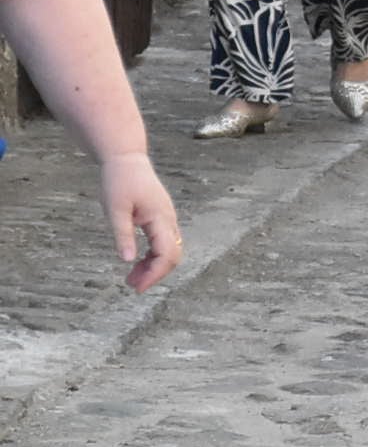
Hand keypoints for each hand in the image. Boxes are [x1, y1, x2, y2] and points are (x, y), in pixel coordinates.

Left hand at [101, 152, 180, 291]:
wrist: (126, 159)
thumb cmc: (119, 182)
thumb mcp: (115, 210)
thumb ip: (123, 235)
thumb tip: (128, 261)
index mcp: (160, 217)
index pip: (166, 253)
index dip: (155, 273)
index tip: (137, 287)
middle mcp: (168, 219)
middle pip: (173, 254)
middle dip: (156, 273)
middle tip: (131, 285)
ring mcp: (166, 218)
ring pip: (170, 249)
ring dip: (154, 266)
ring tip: (131, 277)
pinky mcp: (160, 217)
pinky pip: (163, 242)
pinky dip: (153, 256)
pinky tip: (137, 261)